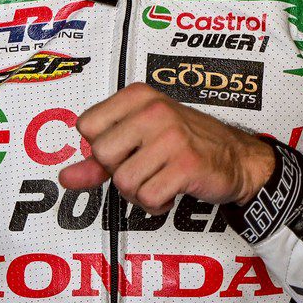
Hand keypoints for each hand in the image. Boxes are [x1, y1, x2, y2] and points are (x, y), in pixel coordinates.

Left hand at [58, 84, 275, 210]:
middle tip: (145, 169)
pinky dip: (155, 205)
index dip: (102, 148)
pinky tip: (170, 193)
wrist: (237, 159)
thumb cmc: (184, 147)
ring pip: (124, 181)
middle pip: (103, 155)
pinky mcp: (186, 164)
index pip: (86, 126)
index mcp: (137, 97)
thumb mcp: (139, 141)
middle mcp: (153, 110)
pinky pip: (147, 197)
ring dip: (139, 193)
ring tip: (159, 181)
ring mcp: (171, 136)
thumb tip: (65, 177)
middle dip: (120, 172)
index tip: (127, 149)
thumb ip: (98, 160)